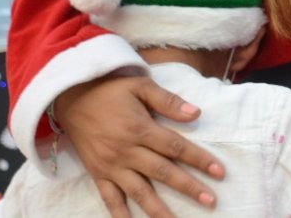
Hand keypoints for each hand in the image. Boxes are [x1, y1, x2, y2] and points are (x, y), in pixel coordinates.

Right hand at [53, 73, 224, 217]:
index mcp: (139, 128)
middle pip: (163, 173)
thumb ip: (167, 100)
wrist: (71, 97)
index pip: (176, 147)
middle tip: (211, 201)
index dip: (199, 159)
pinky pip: (110, 199)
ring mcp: (111, 166)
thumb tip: (196, 113)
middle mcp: (126, 151)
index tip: (219, 172)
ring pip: (140, 192)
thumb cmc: (110, 90)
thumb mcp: (139, 85)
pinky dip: (121, 215)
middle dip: (189, 188)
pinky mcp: (98, 174)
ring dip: (160, 210)